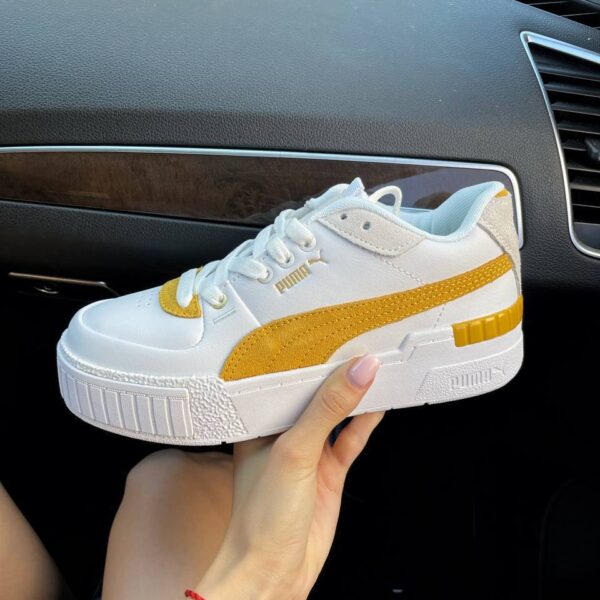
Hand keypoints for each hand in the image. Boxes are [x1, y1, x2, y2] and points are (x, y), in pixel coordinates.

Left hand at [195, 354, 382, 599]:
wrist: (275, 571)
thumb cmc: (262, 515)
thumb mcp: (295, 450)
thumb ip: (327, 409)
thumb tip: (358, 371)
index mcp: (259, 423)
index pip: (285, 380)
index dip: (307, 358)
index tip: (329, 335)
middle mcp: (282, 435)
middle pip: (313, 395)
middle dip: (334, 373)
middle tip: (358, 344)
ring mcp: (307, 453)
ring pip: (335, 415)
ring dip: (354, 396)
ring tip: (374, 368)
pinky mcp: (328, 472)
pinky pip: (349, 440)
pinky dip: (364, 423)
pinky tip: (376, 405)